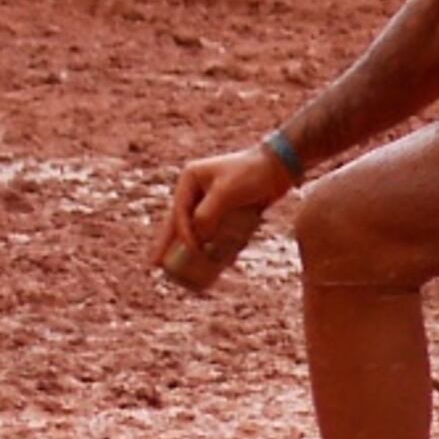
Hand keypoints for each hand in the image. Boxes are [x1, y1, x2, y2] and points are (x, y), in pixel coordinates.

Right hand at [150, 143, 294, 274]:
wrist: (282, 166)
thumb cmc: (253, 174)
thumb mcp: (226, 192)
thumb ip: (207, 214)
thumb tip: (196, 239)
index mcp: (190, 179)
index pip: (179, 212)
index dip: (181, 235)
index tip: (192, 252)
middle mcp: (197, 189)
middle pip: (180, 222)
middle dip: (168, 245)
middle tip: (156, 266)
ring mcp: (212, 199)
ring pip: (197, 228)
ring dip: (190, 248)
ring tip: (182, 272)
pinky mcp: (228, 208)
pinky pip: (215, 230)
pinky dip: (212, 245)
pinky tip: (211, 264)